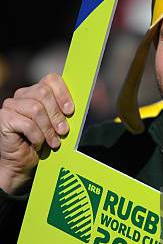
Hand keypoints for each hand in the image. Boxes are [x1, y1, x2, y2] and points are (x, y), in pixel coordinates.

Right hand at [0, 73, 72, 193]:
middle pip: (44, 93)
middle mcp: (22, 95)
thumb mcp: (57, 125)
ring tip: (53, 142)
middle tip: (63, 131)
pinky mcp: (3, 117)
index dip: (63, 93)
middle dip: (56, 115)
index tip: (70, 111)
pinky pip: (27, 124)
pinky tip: (37, 144)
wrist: (23, 164)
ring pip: (36, 109)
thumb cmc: (42, 143)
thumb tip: (74, 108)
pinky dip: (36, 136)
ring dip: (48, 129)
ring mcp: (11, 105)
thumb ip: (64, 113)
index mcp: (37, 92)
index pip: (51, 79)